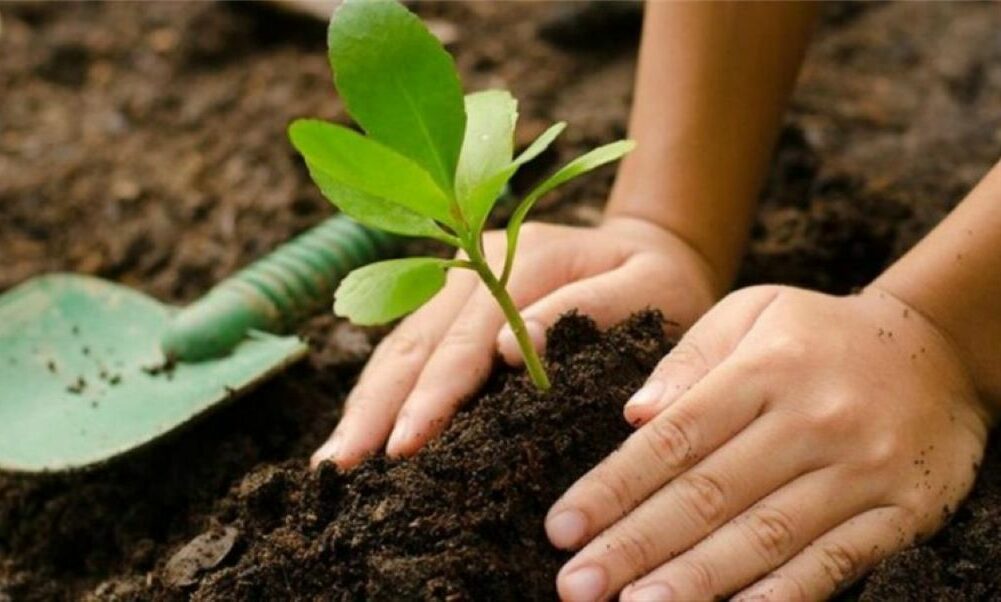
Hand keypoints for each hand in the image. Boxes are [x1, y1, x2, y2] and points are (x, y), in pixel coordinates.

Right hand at [311, 216, 718, 468]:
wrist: (651, 248)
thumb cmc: (660, 281)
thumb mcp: (649, 288)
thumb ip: (588, 310)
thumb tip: (510, 350)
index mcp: (523, 258)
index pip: (467, 338)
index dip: (433, 394)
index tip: (406, 444)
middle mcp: (475, 263)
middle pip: (416, 342)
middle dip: (377, 408)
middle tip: (341, 467)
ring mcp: (457, 279)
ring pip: (399, 345)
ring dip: (366, 403)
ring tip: (333, 461)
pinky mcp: (451, 301)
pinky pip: (407, 347)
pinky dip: (380, 391)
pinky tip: (359, 429)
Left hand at [546, 285, 991, 600]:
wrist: (937, 351)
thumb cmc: (819, 333)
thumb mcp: (753, 312)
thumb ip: (690, 358)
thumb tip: (633, 414)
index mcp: (765, 370)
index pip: (674, 439)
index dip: (613, 488)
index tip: (561, 527)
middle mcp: (811, 422)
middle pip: (708, 495)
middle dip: (634, 545)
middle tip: (576, 585)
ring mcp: (859, 472)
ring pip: (763, 537)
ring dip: (693, 581)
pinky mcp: (899, 513)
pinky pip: (831, 563)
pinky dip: (778, 596)